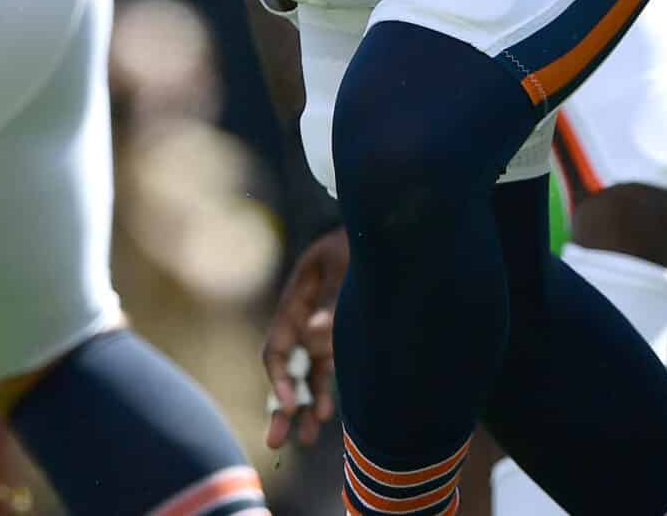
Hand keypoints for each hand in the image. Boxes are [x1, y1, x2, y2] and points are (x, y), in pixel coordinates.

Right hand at [263, 227, 348, 448]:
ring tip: (303, 439)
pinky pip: (327, 369)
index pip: (278, 347)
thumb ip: (332, 301)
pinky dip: (324, 392)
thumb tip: (312, 334)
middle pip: (287, 367)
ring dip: (304, 406)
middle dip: (281, 404)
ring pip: (307, 374)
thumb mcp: (347, 263)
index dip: (279, 379)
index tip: (289, 404)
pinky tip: (325, 414)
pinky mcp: (341, 334)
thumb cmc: (363, 240)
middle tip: (275, 441)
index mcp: (298, 297)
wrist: (391, 227)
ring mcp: (322, 327)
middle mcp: (304, 317)